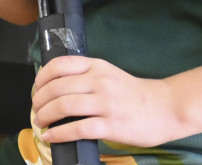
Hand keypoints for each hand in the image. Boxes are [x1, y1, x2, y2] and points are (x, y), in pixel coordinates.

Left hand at [32, 55, 183, 148]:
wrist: (166, 108)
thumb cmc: (134, 94)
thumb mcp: (109, 74)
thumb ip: (85, 76)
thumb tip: (54, 88)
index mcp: (97, 66)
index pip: (59, 65)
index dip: (41, 78)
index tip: (36, 89)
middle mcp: (99, 82)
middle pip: (57, 88)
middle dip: (39, 101)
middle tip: (36, 110)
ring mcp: (106, 103)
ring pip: (63, 107)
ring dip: (45, 116)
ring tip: (40, 123)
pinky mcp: (111, 125)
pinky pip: (78, 129)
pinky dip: (59, 134)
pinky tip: (51, 137)